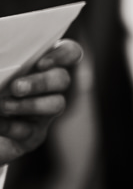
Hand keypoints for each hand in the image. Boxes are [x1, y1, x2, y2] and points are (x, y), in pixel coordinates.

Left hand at [0, 39, 82, 164]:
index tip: (41, 63)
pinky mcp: (33, 136)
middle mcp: (49, 88)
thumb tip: (8, 67)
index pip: (70, 53)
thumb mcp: (1, 73)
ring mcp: (44, 113)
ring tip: (2, 106)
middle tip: (16, 87)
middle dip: (41, 83)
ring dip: (29, 104)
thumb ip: (6, 66)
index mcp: (41, 66)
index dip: (63, 55)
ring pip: (56, 104)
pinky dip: (11, 126)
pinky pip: (31, 130)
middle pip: (63, 79)